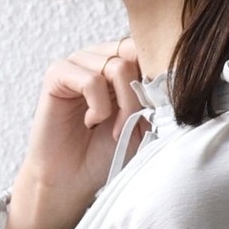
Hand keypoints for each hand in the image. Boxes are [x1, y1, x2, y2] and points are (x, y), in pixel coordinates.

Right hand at [6, 37, 148, 228]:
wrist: (73, 179)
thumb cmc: (106, 152)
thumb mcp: (143, 124)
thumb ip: (154, 97)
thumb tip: (170, 78)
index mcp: (120, 62)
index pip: (146, 49)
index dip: (156, 78)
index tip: (155, 113)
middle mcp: (99, 56)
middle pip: (135, 53)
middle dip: (141, 93)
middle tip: (134, 124)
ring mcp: (78, 62)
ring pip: (117, 67)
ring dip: (124, 106)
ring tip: (113, 130)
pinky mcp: (58, 73)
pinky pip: (91, 80)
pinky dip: (98, 107)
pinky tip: (90, 123)